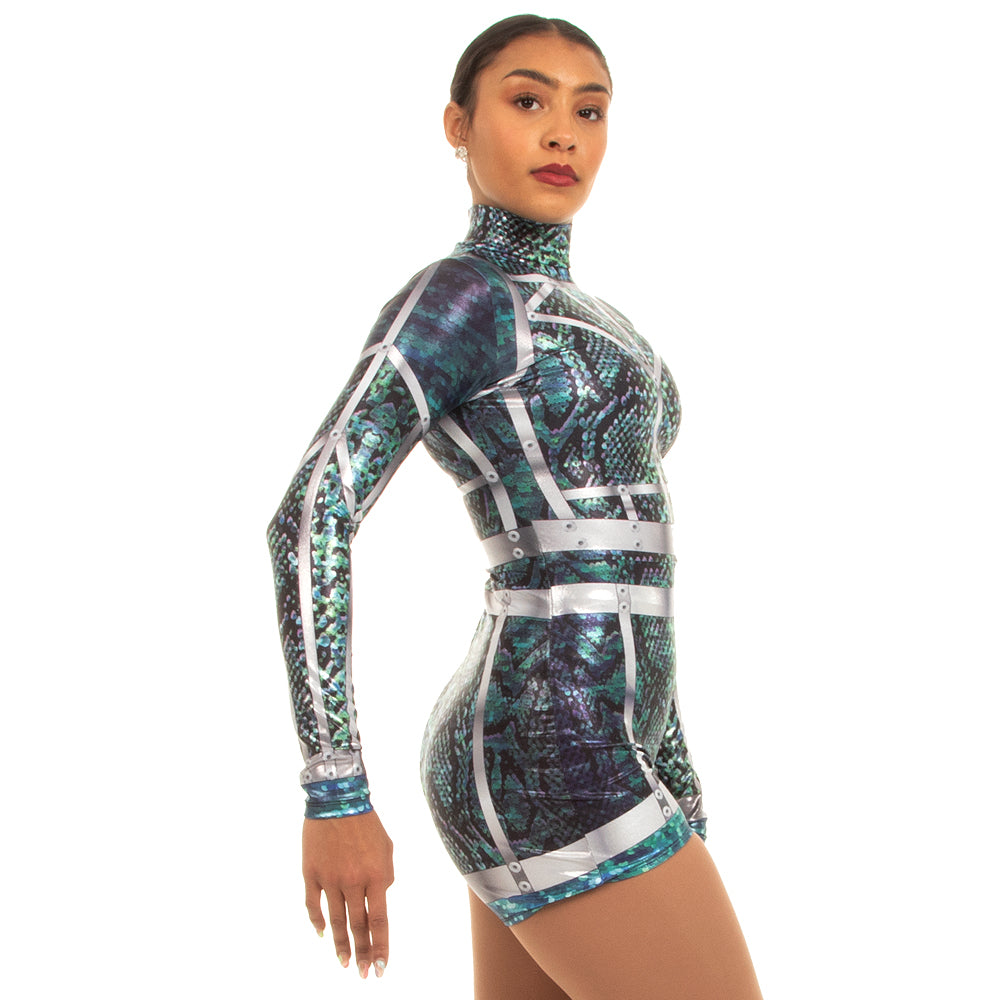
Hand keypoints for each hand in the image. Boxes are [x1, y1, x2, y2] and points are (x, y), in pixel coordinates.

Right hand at [302, 810, 393, 977]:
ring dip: (341, 946)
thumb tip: (378, 899)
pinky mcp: (311, 872)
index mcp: (376, 874)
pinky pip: (313, 905)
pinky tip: (323, 935)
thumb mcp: (386, 849)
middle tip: (363, 975)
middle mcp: (353, 881)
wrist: (338, 798)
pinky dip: (318, 922)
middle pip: (358, 926)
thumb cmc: (367, 823)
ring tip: (344, 964)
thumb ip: (384, 877)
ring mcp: (330, 878)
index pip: (379, 921)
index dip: (380, 947)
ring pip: (336, 921)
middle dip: (361, 954)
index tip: (381, 968)